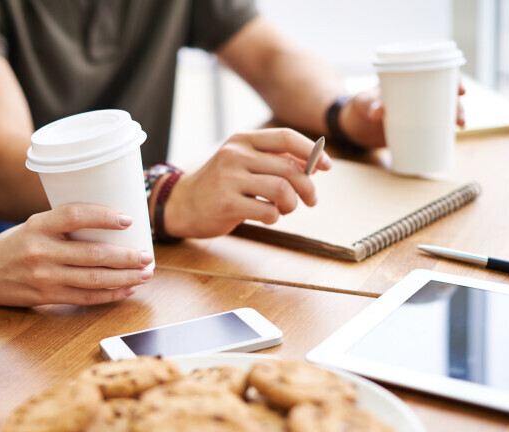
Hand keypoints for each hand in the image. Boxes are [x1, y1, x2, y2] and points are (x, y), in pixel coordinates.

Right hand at [0, 203, 154, 306]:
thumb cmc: (15, 245)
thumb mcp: (33, 225)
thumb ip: (63, 225)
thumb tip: (110, 224)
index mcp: (38, 226)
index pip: (75, 215)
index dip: (104, 217)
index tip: (128, 220)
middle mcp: (41, 251)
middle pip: (93, 254)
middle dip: (127, 256)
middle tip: (147, 255)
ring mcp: (44, 277)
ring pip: (94, 279)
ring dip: (125, 277)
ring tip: (144, 273)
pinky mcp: (47, 297)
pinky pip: (85, 298)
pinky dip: (110, 295)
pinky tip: (127, 289)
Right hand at [163, 128, 331, 237]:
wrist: (181, 205)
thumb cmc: (220, 185)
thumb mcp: (243, 163)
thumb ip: (274, 161)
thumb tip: (316, 164)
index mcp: (241, 140)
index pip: (285, 137)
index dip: (311, 151)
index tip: (327, 166)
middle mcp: (235, 155)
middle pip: (289, 168)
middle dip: (308, 187)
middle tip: (311, 200)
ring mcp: (228, 179)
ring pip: (282, 190)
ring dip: (292, 204)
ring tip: (286, 209)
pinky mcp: (226, 204)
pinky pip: (268, 211)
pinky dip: (275, 216)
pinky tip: (267, 216)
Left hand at [340, 80, 466, 148]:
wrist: (352, 127)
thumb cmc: (358, 108)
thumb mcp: (362, 104)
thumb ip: (368, 106)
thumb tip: (378, 111)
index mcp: (407, 80)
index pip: (435, 73)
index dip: (452, 79)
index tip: (460, 90)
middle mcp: (416, 94)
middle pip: (444, 94)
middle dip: (457, 104)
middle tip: (460, 118)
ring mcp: (416, 111)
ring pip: (442, 110)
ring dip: (455, 116)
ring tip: (459, 127)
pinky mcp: (413, 126)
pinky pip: (433, 126)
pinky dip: (443, 130)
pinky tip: (452, 137)